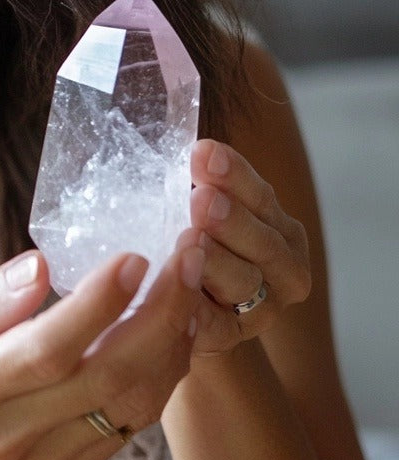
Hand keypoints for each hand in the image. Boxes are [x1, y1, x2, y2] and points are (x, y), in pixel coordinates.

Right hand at [0, 244, 202, 459]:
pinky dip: (158, 378)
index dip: (97, 306)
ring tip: (189, 286)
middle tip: (187, 256)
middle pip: (104, 380)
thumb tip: (37, 267)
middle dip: (159, 314)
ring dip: (171, 345)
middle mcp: (6, 437)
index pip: (44, 351)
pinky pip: (126, 427)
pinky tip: (166, 333)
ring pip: (129, 408)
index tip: (134, 256)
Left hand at [183, 139, 310, 357]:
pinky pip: (215, 325)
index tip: (204, 152)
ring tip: (190, 242)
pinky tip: (179, 296)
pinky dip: (197, 310)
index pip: (259, 195)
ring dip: (217, 262)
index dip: (234, 173)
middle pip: (261, 240)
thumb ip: (197, 176)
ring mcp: (262, 306)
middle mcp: (281, 264)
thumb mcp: (200, 206)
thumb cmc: (193, 242)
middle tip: (203, 199)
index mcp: (276, 224)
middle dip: (231, 218)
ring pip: (244, 281)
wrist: (192, 309)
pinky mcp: (231, 336)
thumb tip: (178, 122)